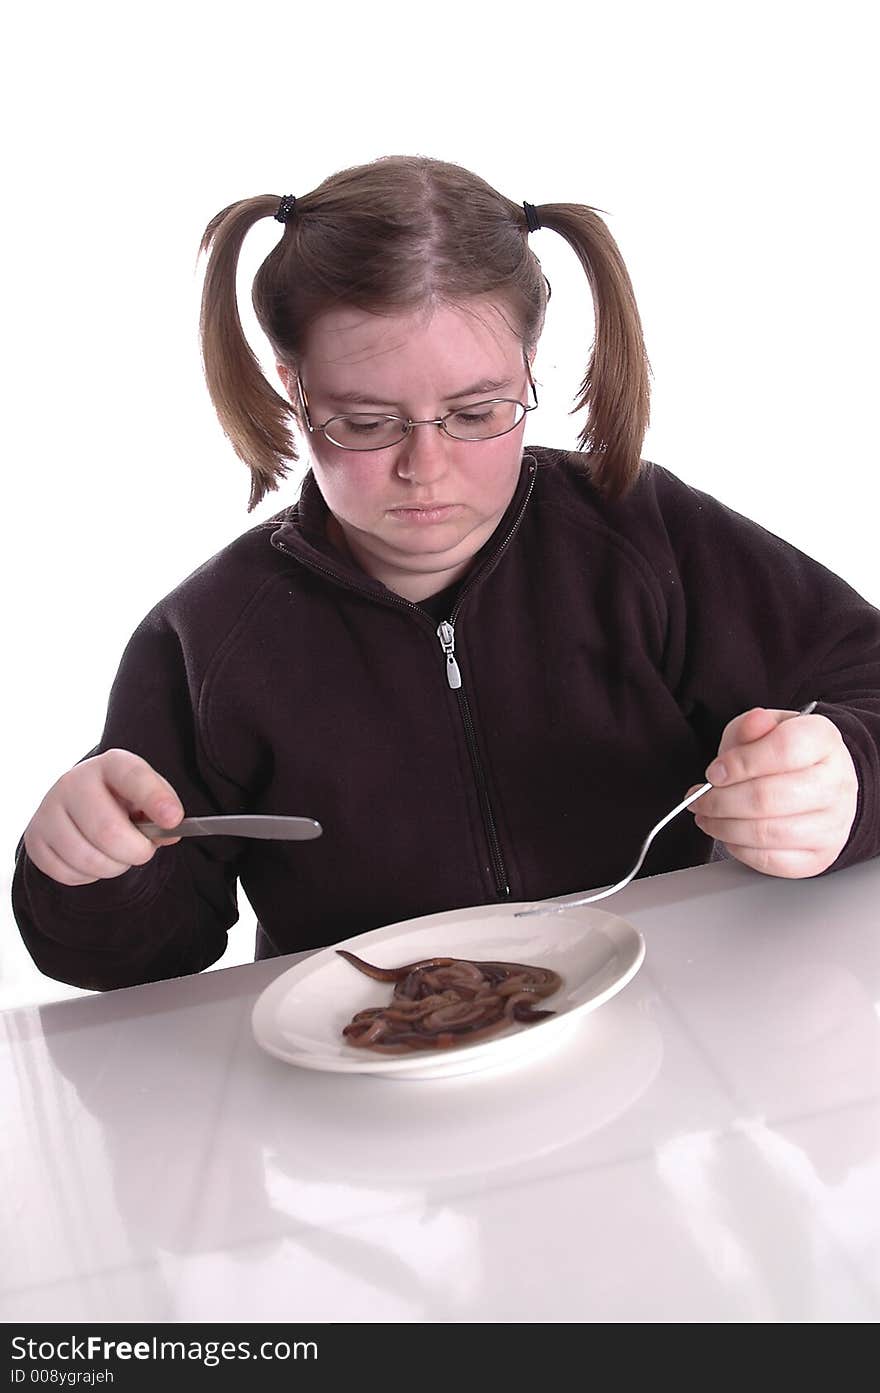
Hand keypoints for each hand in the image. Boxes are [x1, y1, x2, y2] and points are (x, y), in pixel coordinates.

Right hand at [23, 749, 184, 885]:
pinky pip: (68, 874)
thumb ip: (163, 810)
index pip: (133, 776)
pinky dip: (89, 876)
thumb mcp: (147, 796)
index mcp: (111, 764)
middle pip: (108, 831)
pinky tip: (93, 858)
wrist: (80, 804)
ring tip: (117, 855)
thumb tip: (168, 831)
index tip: (173, 819)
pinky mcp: (34, 839)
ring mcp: (48, 810)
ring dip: (113, 867)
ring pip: (87, 859)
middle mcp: (73, 782)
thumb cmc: (121, 801)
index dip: (155, 799)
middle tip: (143, 851)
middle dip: (135, 851)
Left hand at [686, 707, 858, 877]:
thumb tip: (753, 723)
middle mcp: (837, 782)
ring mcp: (832, 823)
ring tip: (707, 816)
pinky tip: (730, 834)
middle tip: (699, 799)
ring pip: (765, 833)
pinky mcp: (821, 855)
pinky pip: (771, 860)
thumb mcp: (764, 729)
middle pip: (767, 797)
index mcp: (824, 740)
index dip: (739, 763)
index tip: (714, 772)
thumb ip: (751, 726)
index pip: (783, 750)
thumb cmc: (786, 754)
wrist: (820, 782)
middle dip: (720, 801)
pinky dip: (740, 849)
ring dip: (723, 827)